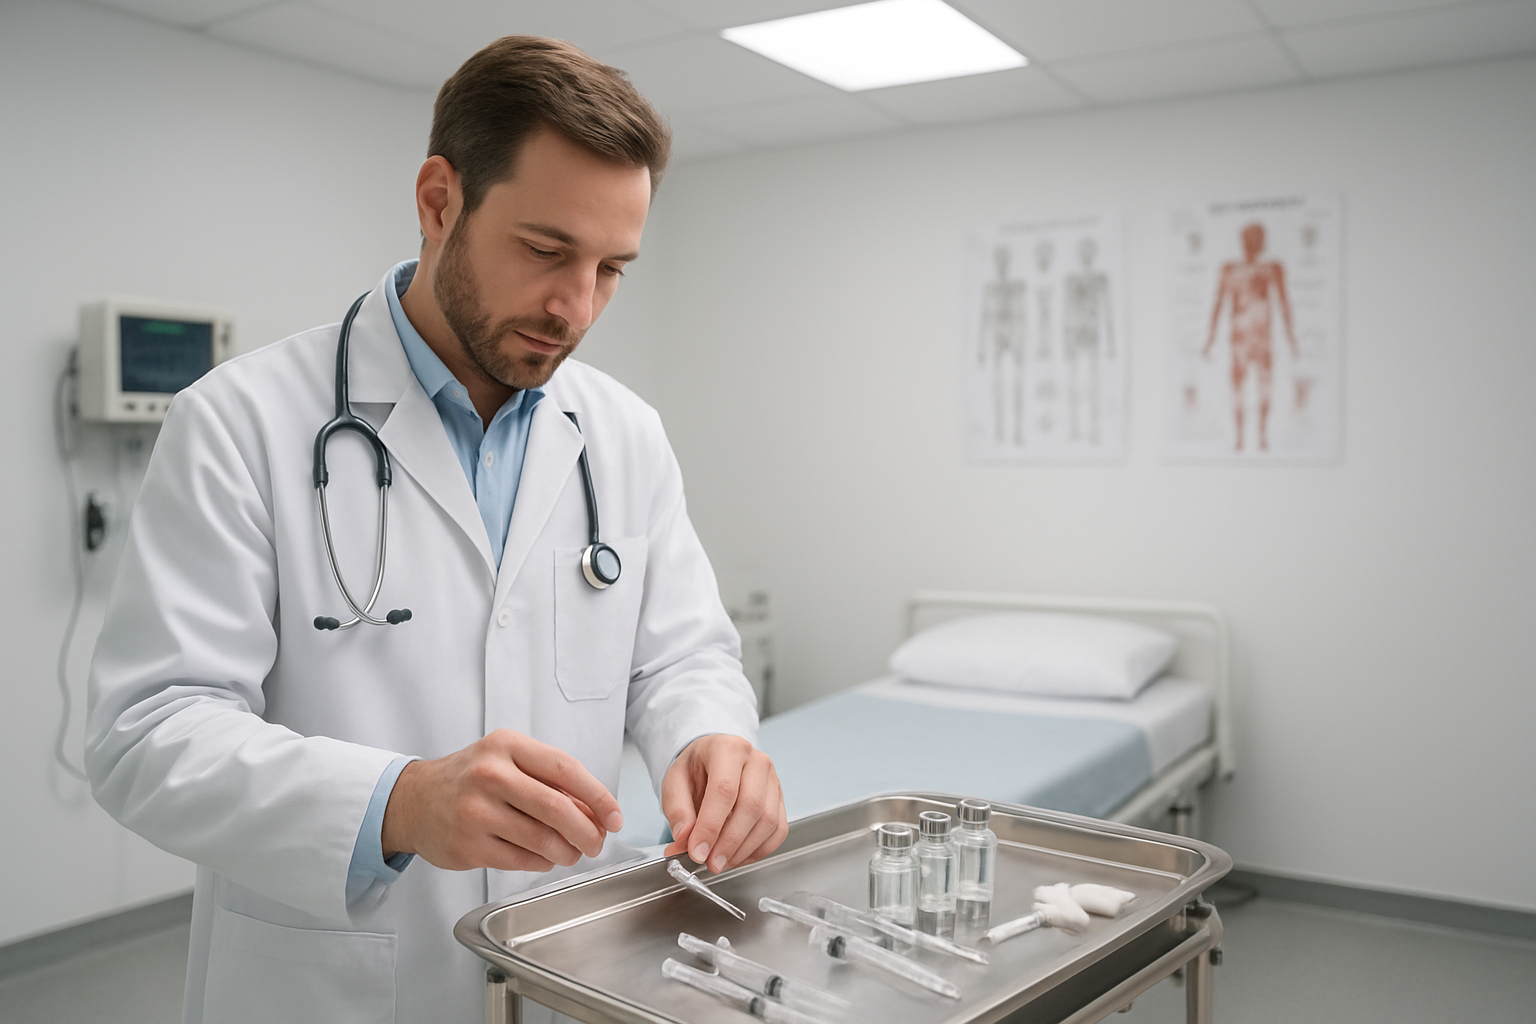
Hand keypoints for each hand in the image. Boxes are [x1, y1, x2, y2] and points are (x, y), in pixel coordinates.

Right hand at [381, 730, 622, 872]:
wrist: (413, 800)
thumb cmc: (470, 778)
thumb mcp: (507, 760)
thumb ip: (549, 780)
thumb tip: (596, 812)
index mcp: (506, 746)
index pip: (566, 770)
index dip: (598, 797)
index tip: (615, 817)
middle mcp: (490, 775)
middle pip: (558, 808)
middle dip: (588, 832)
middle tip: (598, 843)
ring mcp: (476, 812)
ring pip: (542, 840)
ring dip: (567, 852)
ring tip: (571, 853)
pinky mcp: (468, 846)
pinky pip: (521, 860)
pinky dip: (542, 862)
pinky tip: (544, 857)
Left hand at [661, 734, 787, 873]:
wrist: (712, 760)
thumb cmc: (696, 769)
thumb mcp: (674, 782)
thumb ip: (677, 810)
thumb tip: (685, 838)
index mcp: (727, 749)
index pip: (724, 790)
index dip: (711, 826)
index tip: (698, 852)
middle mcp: (756, 761)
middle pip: (751, 806)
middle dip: (729, 843)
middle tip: (711, 863)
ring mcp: (772, 779)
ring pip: (768, 821)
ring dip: (744, 850)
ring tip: (720, 861)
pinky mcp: (780, 798)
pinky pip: (778, 830)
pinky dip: (759, 850)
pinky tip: (738, 856)